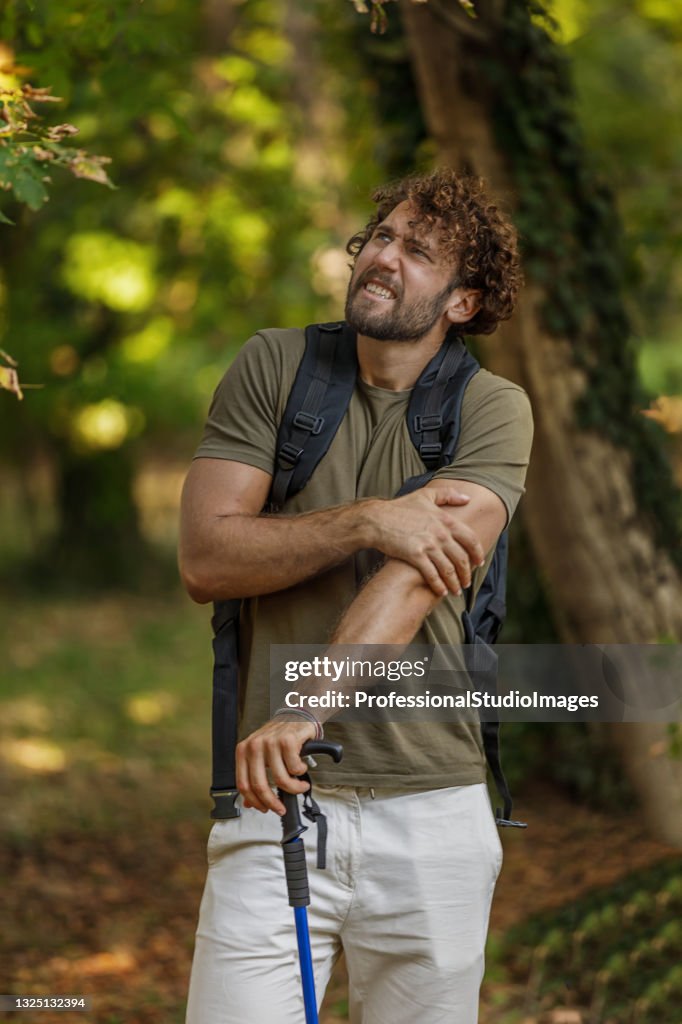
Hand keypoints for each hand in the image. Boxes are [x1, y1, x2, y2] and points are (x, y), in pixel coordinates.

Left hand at [236, 716, 316, 814]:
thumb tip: (250, 802)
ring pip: (280, 779)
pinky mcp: (287, 740)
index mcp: (243, 751)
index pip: (243, 784)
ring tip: (300, 785)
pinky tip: (302, 767)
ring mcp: (270, 742)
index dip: (254, 801)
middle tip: (281, 808)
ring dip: (294, 788)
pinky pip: (294, 768)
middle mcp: (254, 746)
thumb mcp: (261, 755)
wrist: (296, 716)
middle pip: (259, 785)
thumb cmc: (279, 737)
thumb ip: (254, 777)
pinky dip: (301, 772)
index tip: (265, 808)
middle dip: (272, 802)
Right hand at [367, 485, 484, 596]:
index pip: (470, 539)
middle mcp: (440, 533)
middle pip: (461, 558)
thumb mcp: (425, 495)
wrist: (377, 519)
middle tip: (466, 582)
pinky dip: (439, 585)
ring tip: (456, 591)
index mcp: (446, 520)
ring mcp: (428, 545)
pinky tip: (441, 591)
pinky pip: (432, 575)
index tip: (479, 563)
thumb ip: (448, 494)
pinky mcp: (415, 555)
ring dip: (454, 583)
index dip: (477, 553)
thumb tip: (467, 498)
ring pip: (449, 569)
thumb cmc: (399, 507)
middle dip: (466, 573)